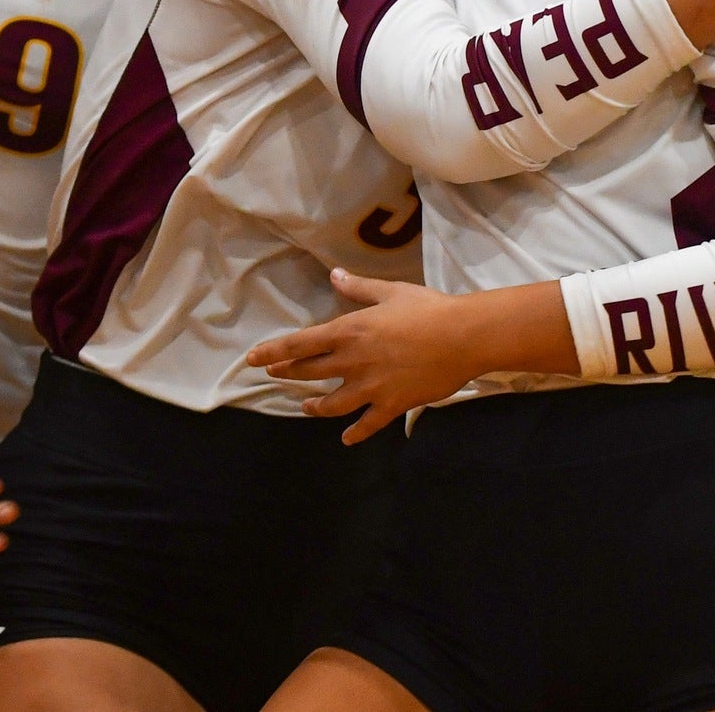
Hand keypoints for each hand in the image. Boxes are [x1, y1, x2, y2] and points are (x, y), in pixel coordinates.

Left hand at [247, 270, 490, 444]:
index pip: (299, 344)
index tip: (252, 359)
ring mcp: (370, 388)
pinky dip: (354, 433)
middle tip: (275, 375)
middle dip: (288, 374)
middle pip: (309, 372)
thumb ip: (358, 288)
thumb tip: (333, 275)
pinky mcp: (391, 405)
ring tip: (306, 408)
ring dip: (315, 407)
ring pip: (331, 404)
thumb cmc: (427, 309)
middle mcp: (352, 362)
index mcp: (349, 332)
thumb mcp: (390, 291)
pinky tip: (346, 438)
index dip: (273, 352)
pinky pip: (367, 425)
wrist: (462, 337)